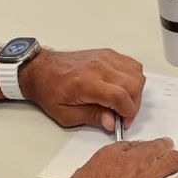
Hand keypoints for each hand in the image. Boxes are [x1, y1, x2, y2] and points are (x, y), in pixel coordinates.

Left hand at [20, 46, 145, 130]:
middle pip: (133, 84)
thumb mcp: (66, 114)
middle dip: (133, 105)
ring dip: (135, 91)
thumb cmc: (50, 89)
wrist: (42, 70)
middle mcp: (98, 67)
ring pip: (136, 73)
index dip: (128, 112)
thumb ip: (92, 117)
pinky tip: (123, 88)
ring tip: (123, 102)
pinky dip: (132, 78)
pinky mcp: (107, 54)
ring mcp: (104, 58)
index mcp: (86, 82)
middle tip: (124, 115)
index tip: (124, 122)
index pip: (119, 96)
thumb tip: (111, 122)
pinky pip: (131, 64)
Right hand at [55, 138, 177, 177]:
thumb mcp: (81, 177)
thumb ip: (98, 171)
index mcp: (111, 155)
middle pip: (158, 150)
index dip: (146, 148)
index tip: (151, 148)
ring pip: (175, 163)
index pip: (134, 146)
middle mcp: (132, 163)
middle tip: (176, 149)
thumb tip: (105, 175)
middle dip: (169, 149)